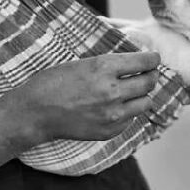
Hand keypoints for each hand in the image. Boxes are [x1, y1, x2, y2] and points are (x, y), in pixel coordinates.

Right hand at [3, 51, 160, 142]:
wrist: (36, 112)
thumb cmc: (53, 82)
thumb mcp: (81, 63)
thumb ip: (107, 64)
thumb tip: (131, 61)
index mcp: (104, 67)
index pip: (144, 62)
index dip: (153, 59)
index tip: (154, 58)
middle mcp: (112, 91)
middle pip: (149, 82)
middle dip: (151, 75)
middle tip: (148, 73)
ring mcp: (112, 114)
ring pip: (145, 103)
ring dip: (142, 95)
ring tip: (133, 91)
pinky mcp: (109, 131)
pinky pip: (131, 119)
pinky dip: (128, 111)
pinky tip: (116, 106)